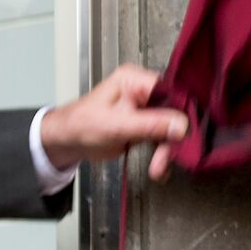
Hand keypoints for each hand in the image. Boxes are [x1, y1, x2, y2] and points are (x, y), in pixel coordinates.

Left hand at [39, 65, 189, 180]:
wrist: (67, 141)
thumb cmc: (82, 125)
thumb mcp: (117, 125)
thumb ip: (151, 124)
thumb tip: (182, 125)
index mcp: (135, 80)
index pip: (171, 92)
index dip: (181, 114)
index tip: (184, 137)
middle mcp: (143, 90)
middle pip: (172, 113)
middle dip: (169, 140)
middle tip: (162, 161)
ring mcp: (144, 107)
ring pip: (170, 128)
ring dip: (165, 151)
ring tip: (157, 169)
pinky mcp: (144, 123)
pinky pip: (162, 137)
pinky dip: (161, 153)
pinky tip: (157, 167)